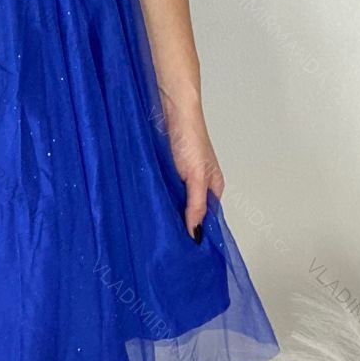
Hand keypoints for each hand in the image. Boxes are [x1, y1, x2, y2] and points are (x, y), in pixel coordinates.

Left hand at [156, 82, 224, 239]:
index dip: (199, 233)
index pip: (208, 218)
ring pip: (172, 201)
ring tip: (154, 231)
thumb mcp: (197, 175)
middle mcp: (196, 183)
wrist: (170, 107)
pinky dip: (154, 197)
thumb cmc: (190, 136)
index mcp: (212, 186)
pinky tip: (146, 207)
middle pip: (189, 211)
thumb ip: (197, 204)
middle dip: (180, 225)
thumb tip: (196, 234)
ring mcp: (178, 177)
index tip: (187, 253)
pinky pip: (159, 188)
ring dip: (165, 211)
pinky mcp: (162, 169)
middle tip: (166, 246)